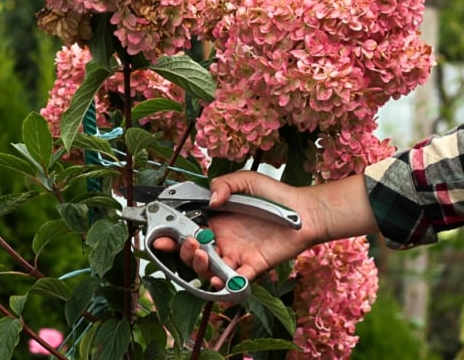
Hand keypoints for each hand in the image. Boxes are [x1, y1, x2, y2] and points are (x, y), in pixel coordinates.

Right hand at [152, 171, 314, 286]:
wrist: (305, 211)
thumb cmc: (274, 195)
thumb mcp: (246, 180)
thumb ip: (224, 184)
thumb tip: (211, 200)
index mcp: (215, 221)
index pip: (186, 231)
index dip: (170, 236)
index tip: (158, 237)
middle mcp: (222, 240)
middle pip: (192, 254)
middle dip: (182, 252)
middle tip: (186, 242)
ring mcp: (236, 255)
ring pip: (208, 269)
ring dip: (199, 266)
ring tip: (201, 253)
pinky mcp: (252, 266)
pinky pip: (234, 280)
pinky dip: (224, 283)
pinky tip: (217, 278)